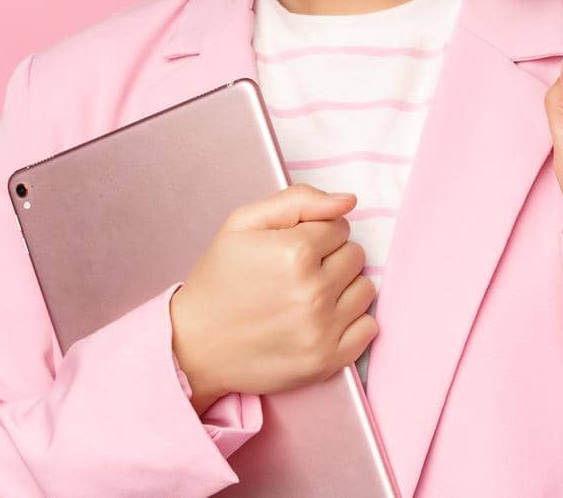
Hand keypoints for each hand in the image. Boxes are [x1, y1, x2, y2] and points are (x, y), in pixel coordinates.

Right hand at [169, 183, 377, 411]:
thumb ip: (298, 200)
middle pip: (356, 256)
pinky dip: (352, 322)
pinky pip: (369, 328)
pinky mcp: (326, 361)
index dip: (316, 233)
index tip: (291, 248)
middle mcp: (313, 291)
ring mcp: (322, 329)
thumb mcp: (242, 223)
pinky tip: (322, 320)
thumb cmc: (218, 280)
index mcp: (295, 252)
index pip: (340, 226)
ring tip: (308, 296)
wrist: (193, 345)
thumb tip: (348, 201)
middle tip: (297, 273)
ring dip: (343, 289)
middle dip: (331, 258)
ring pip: (365, 288)